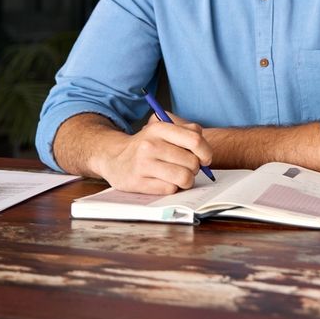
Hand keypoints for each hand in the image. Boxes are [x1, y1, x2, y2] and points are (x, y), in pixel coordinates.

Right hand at [97, 113, 213, 194]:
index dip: (206, 152)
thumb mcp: (162, 130)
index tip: (205, 159)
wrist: (113, 157)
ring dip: (187, 181)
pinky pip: (170, 189)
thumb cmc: (146, 145)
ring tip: (180, 177)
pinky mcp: (138, 183)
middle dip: (195, 169)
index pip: (195, 140)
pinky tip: (164, 182)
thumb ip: (186, 132)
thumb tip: (205, 151)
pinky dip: (173, 188)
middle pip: (192, 162)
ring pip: (183, 178)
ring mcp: (143, 165)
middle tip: (187, 168)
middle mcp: (150, 145)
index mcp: (159, 129)